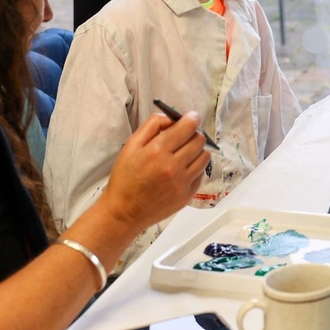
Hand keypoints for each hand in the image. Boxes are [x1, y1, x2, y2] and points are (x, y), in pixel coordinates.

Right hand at [99, 111, 209, 231]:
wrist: (124, 211)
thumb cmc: (125, 177)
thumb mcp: (131, 145)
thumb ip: (152, 125)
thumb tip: (172, 118)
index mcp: (158, 151)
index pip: (187, 127)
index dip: (192, 119)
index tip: (192, 118)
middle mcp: (173, 166)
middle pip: (199, 140)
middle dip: (194, 134)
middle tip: (186, 136)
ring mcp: (182, 182)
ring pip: (204, 156)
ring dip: (198, 150)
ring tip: (185, 152)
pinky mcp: (187, 195)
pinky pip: (201, 174)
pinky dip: (195, 167)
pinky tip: (183, 169)